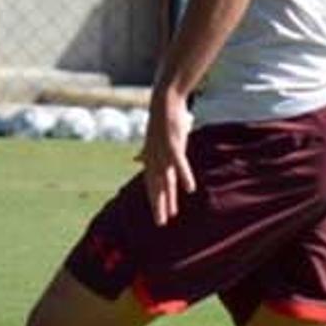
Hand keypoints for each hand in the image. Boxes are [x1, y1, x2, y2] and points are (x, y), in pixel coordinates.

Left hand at [139, 90, 196, 225]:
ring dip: (168, 198)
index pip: (152, 184)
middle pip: (157, 186)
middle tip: (161, 223)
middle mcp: (154, 159)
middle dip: (159, 205)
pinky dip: (184, 176)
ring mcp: (162, 153)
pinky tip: (190, 189)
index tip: (160, 215)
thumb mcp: (152, 140)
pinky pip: (179, 164)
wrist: (164, 101)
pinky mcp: (173, 144)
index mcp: (151, 159)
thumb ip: (146, 152)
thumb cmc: (161, 120)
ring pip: (166, 180)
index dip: (155, 200)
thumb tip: (136, 158)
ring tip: (171, 214)